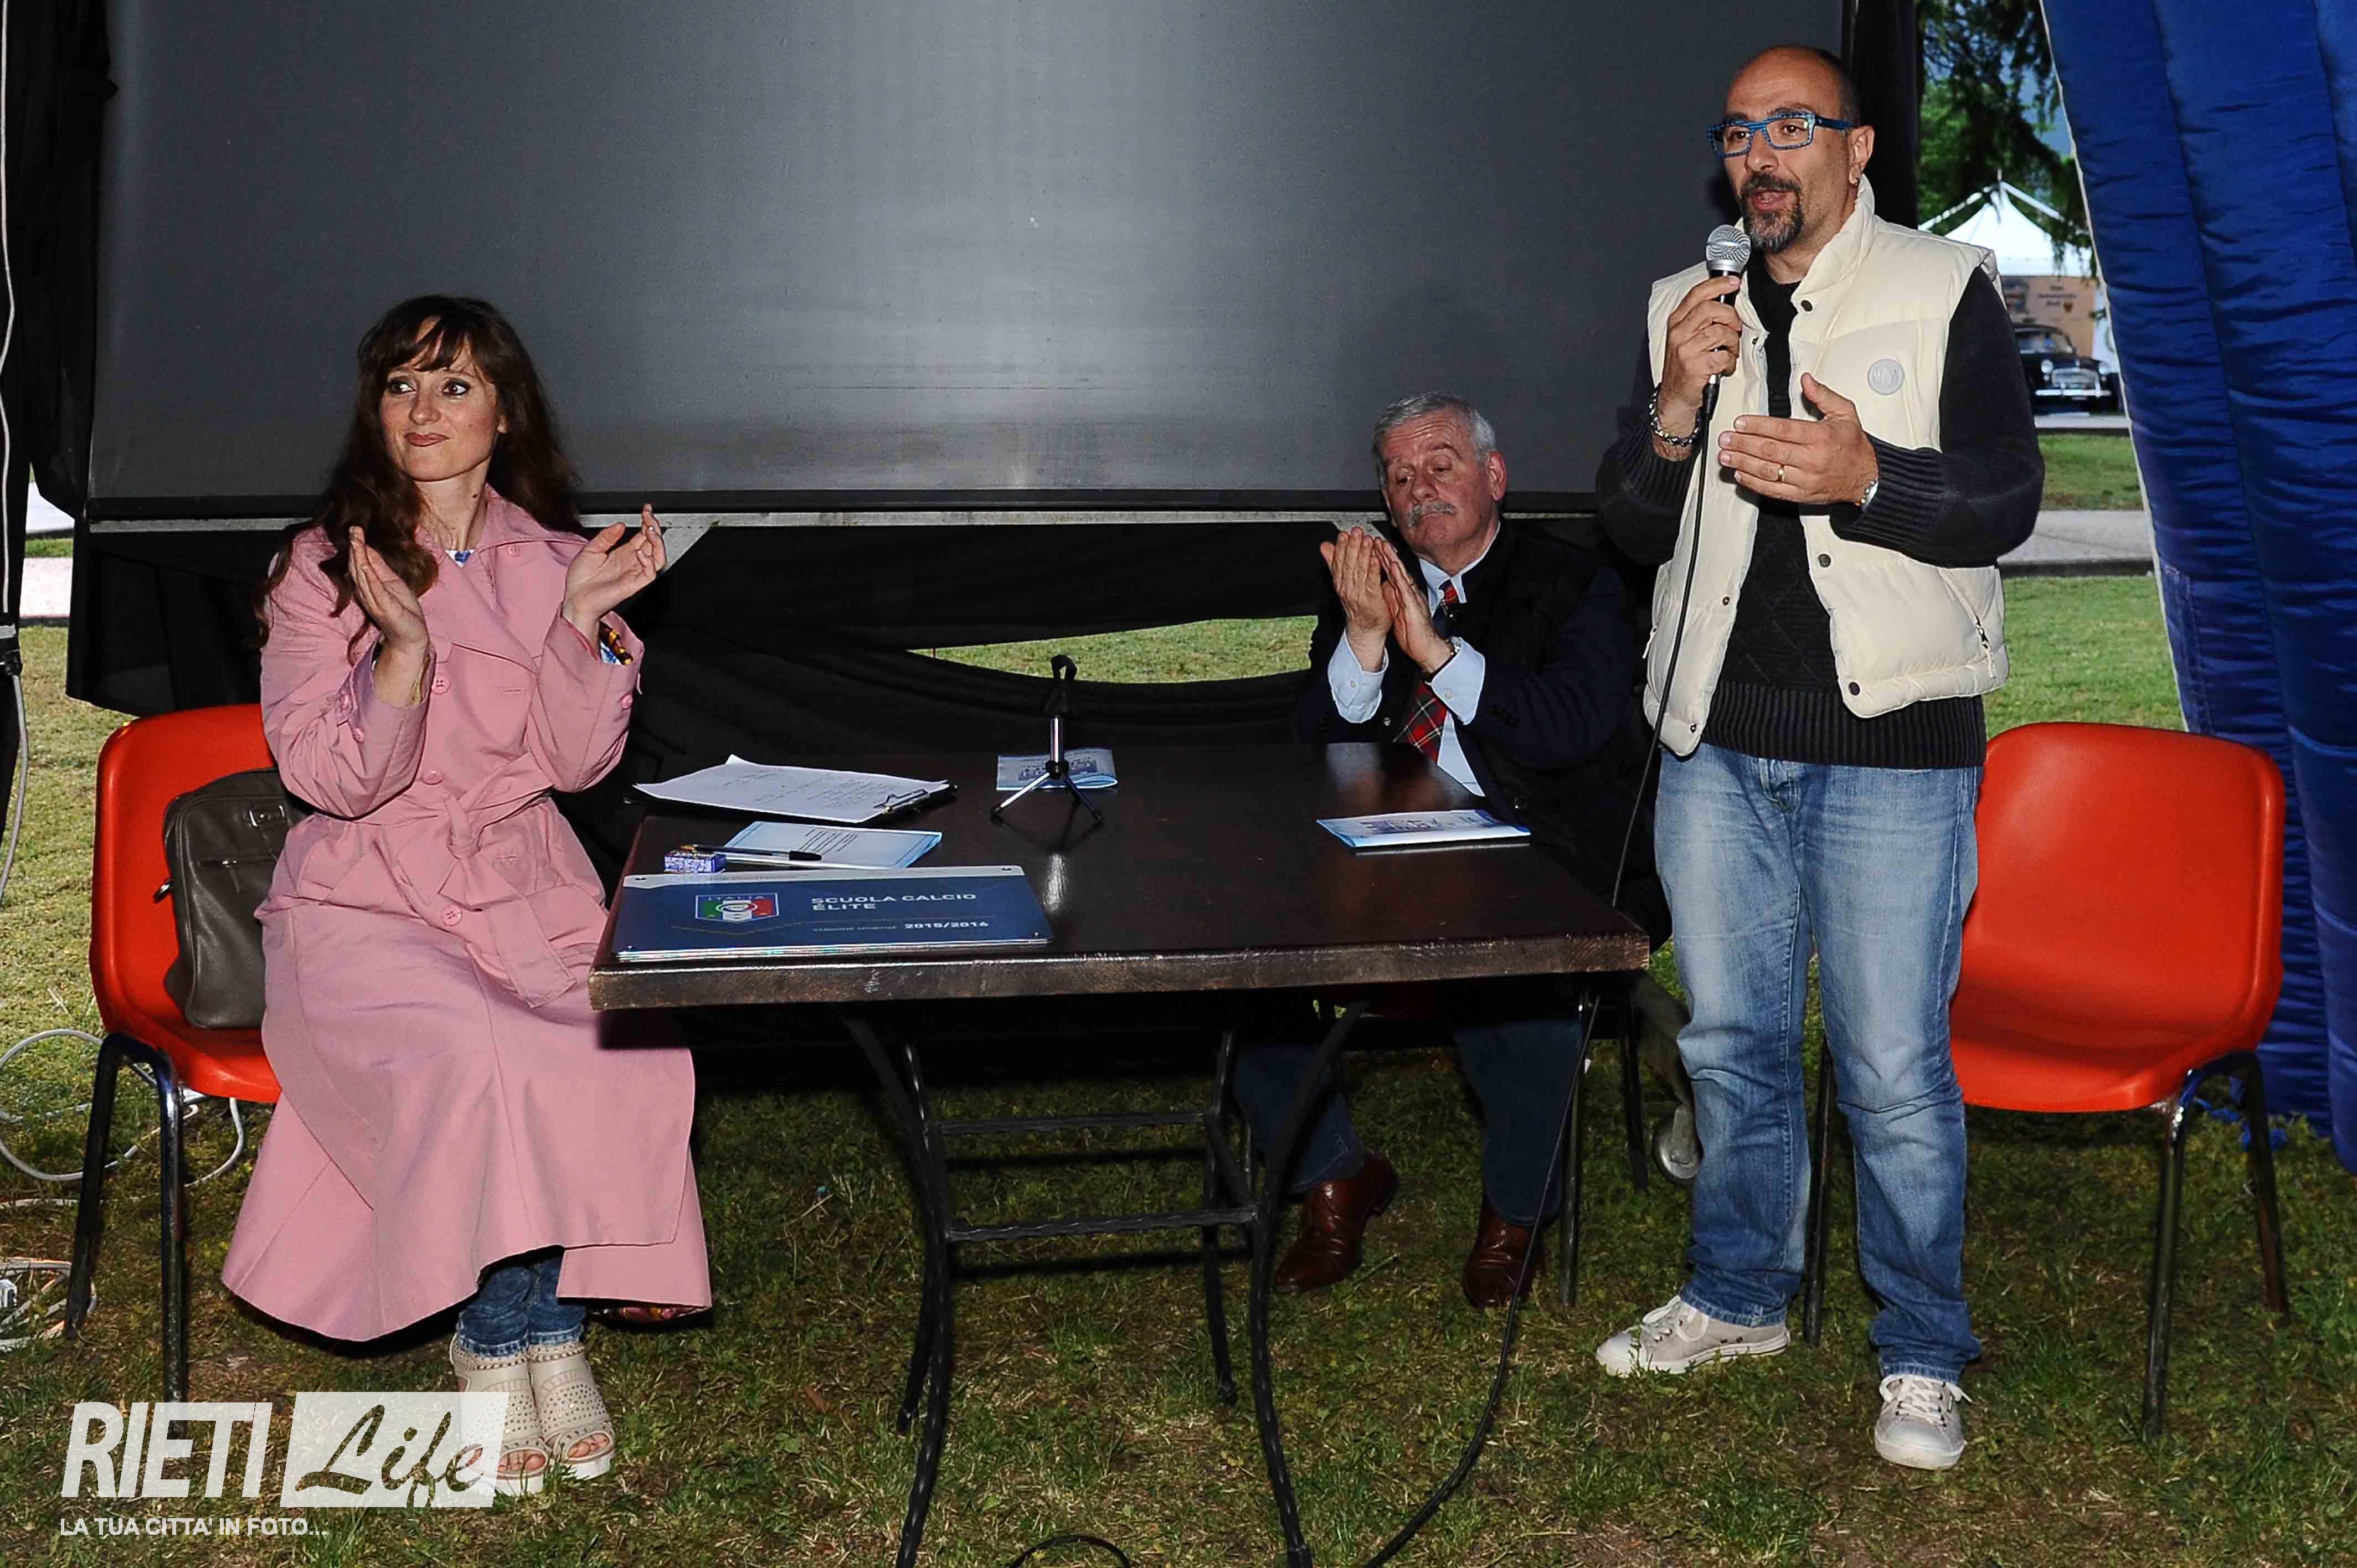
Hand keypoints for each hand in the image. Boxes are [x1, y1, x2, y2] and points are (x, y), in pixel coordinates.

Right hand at [347, 528, 429, 651]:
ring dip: (359, 558)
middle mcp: (367, 593)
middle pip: (358, 567)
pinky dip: (369, 578)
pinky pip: (375, 591)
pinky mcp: (384, 609)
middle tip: (354, 529)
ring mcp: (374, 601)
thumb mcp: (392, 581)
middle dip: (356, 547)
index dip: (358, 546)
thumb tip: (367, 546)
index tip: (356, 529)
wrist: (411, 635)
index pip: (359, 563)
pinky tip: (366, 565)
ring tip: (357, 541)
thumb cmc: (402, 610)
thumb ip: (379, 566)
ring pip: (363, 576)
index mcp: (368, 586)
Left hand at [563, 506, 667, 638]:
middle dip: (654, 527)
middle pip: (654, 543)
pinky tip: (639, 553)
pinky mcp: (634, 585)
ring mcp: (634, 573)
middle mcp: (632, 562)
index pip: (643, 535)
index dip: (647, 521)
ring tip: (649, 531)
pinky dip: (648, 562)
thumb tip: (620, 524)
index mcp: (624, 553)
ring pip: (659, 557)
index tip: (646, 510)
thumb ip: (606, 536)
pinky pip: (650, 574)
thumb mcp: (590, 549)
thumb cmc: (581, 580)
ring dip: (657, 543)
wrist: (575, 599)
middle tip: (649, 517)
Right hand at [1320, 525, 1393, 670]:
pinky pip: (1372, 582)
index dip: (1341, 547)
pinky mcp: (1372, 600)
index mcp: (1341, 582)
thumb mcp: (1343, 582)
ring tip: (1367, 540)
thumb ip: (1334, 563)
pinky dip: (1373, 570)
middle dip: (1352, 546)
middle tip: (1356, 532)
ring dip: (1363, 554)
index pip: (1338, 561)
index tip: (1344, 534)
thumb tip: (1325, 546)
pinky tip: (1375, 559)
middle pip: (1348, 563)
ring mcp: (1359, 594)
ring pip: (1360, 571)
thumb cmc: (1358, 605)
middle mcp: (1347, 587)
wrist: (1366, 629)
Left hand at [1376, 542, 1453, 675]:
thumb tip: (1381, 587)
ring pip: (1400, 574)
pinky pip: (1406, 588)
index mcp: (1403, 593)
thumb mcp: (1397, 610)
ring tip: (1383, 545)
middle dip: (1385, 553)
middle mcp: (1408, 592)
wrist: (1425, 647)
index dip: (1381, 559)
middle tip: (1374, 538)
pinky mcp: (1413, 605)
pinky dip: (1400, 576)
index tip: (1371, 546)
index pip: (1391, 573)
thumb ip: (1391, 597)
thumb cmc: (1413, 631)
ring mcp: (1412, 597)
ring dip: (1392, 559)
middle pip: (1395, 569)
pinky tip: (1395, 566)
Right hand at [1655, 271, 1744, 446]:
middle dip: (1730, 317)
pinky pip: (1723, 356)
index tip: (1734, 283)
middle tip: (1734, 328)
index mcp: (1677, 321)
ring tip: (1729, 351)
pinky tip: (1724, 366)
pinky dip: (1729, 362)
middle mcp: (1678, 333)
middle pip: (1711, 308)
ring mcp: (1684, 349)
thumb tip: (1726, 300)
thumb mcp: (1687, 337)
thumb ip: (1702, 318)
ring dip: (1732, 343)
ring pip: (1720, 332)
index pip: (1697, 293)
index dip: (1719, 284)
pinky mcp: (1694, 367)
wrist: (1674, 398)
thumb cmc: (1685, 367)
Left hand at [1715, 374, 1878, 506]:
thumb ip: (1823, 395)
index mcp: (1820, 437)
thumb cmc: (1854, 447)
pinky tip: (1740, 474)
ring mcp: (1805, 479)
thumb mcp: (1845, 413)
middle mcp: (1812, 459)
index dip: (1758, 426)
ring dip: (1743, 463)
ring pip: (1768, 471)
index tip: (1740, 423)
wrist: (1867, 477)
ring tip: (1726, 456)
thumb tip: (1806, 380)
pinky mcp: (1801, 495)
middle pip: (1770, 450)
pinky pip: (1772, 490)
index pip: (1782, 430)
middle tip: (1726, 439)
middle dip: (1743, 443)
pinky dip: (1753, 483)